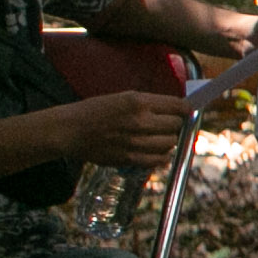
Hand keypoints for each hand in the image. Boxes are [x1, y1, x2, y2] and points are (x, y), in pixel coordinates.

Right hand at [52, 89, 192, 169]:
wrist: (70, 130)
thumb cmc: (95, 111)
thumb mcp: (123, 98)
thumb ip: (150, 104)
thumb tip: (177, 110)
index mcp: (138, 102)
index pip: (177, 106)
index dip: (186, 109)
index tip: (187, 111)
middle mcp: (140, 121)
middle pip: (176, 125)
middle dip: (175, 124)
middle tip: (167, 124)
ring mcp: (136, 142)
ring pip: (170, 143)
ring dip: (168, 140)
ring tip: (158, 137)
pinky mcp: (130, 159)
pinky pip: (159, 160)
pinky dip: (162, 156)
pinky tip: (156, 151)